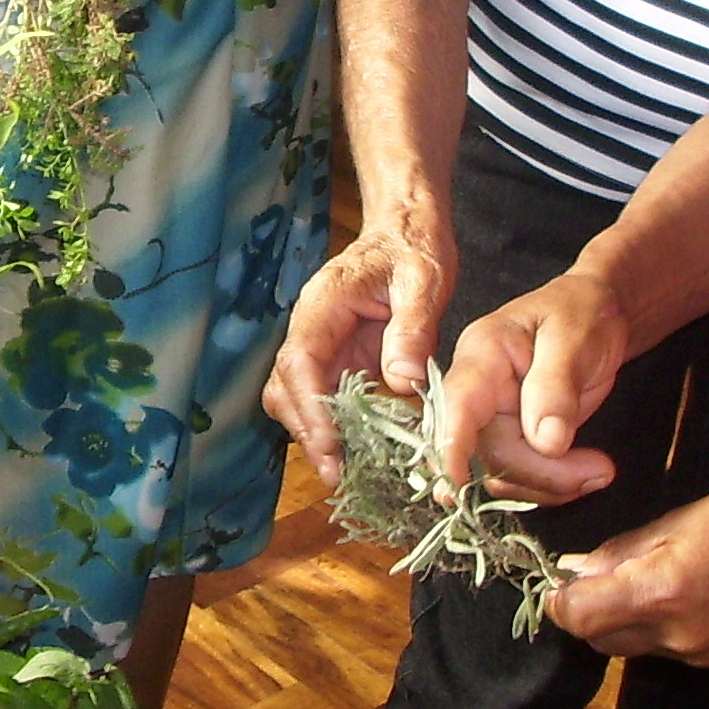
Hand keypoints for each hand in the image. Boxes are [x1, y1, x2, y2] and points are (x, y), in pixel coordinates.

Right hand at [263, 219, 454, 485]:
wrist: (406, 233)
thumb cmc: (413, 250)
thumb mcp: (423, 281)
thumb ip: (412, 329)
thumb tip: (402, 383)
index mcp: (323, 305)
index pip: (299, 362)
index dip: (309, 408)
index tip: (331, 445)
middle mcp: (309, 329)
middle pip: (284, 389)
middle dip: (307, 433)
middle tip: (339, 475)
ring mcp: (318, 347)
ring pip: (293, 400)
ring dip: (315, 436)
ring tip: (349, 472)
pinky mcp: (333, 362)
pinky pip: (320, 401)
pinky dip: (333, 429)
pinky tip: (360, 453)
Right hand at [431, 270, 629, 500]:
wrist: (595, 313)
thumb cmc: (580, 312)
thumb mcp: (574, 338)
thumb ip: (556, 386)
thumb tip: (545, 441)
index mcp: (482, 355)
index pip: (456, 406)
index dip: (451, 449)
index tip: (454, 490)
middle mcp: (478, 391)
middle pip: (488, 451)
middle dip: (541, 472)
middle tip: (598, 470)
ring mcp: (493, 418)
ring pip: (503, 473)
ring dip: (550, 484)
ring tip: (599, 470)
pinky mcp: (513, 438)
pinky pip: (522, 476)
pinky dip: (555, 484)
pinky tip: (588, 471)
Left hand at [548, 484, 708, 663]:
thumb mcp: (680, 519)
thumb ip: (624, 550)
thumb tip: (580, 568)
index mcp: (659, 591)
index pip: (579, 617)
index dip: (560, 601)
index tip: (560, 581)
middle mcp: (672, 633)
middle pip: (597, 640)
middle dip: (587, 612)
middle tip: (596, 578)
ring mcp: (693, 652)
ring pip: (628, 647)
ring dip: (618, 620)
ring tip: (638, 581)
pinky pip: (660, 648)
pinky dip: (651, 627)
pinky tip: (672, 595)